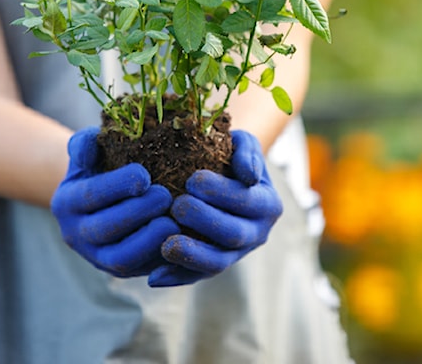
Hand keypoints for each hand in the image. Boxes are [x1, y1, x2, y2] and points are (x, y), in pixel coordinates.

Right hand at [50, 127, 179, 276]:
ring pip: (121, 259)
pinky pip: (140, 271)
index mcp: (66, 203)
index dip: (117, 186)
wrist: (102, 194)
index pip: (90, 196)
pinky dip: (161, 258)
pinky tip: (181, 239)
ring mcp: (97, 258)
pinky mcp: (121, 271)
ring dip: (149, 241)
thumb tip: (90, 147)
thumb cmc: (100, 164)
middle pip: (105, 229)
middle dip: (137, 213)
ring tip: (174, 222)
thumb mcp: (89, 149)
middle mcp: (76, 235)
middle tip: (165, 196)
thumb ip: (86, 143)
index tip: (144, 175)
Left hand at [147, 130, 282, 286]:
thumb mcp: (243, 144)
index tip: (193, 179)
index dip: (222, 193)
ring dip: (192, 256)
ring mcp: (235, 254)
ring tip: (166, 245)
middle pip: (234, 235)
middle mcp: (256, 234)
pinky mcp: (212, 266)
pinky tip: (154, 276)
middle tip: (177, 206)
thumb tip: (248, 175)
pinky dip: (176, 277)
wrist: (219, 176)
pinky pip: (195, 277)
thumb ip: (247, 152)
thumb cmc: (229, 155)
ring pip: (217, 263)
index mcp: (267, 204)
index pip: (249, 201)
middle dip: (205, 221)